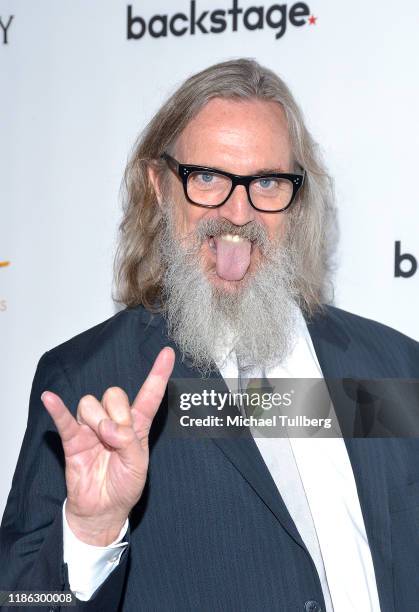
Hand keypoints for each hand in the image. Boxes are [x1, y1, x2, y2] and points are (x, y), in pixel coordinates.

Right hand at [41, 347, 174, 544]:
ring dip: (97, 420)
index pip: (149, 394)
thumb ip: (129, 442)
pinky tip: (50, 399)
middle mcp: (114, 421)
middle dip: (117, 412)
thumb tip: (107, 428)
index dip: (159, 374)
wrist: (104, 509)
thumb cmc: (124, 485)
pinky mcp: (73, 439)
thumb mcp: (138, 465)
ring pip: (91, 403)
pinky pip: (64, 419)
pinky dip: (57, 409)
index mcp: (137, 425)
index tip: (168, 353)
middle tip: (117, 436)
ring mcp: (92, 428)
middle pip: (113, 394)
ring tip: (101, 441)